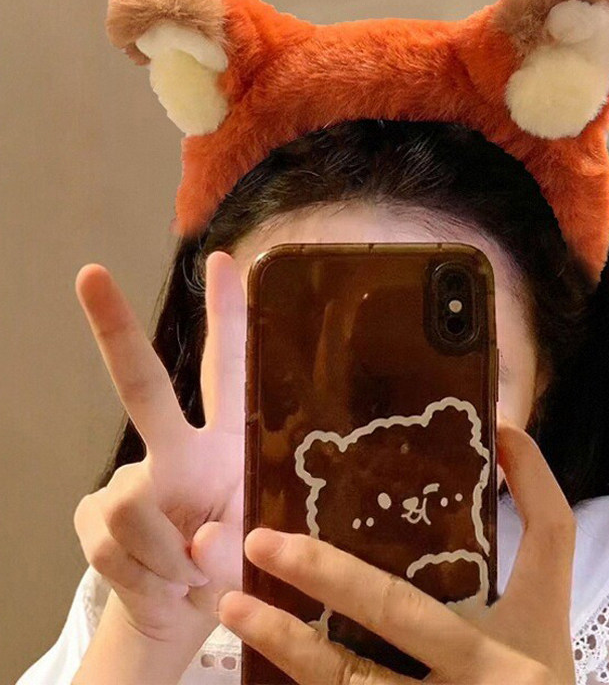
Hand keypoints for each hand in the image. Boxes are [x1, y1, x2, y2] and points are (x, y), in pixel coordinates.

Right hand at [72, 251, 246, 645]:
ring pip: (129, 505)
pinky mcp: (91, 515)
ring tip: (185, 573)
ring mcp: (130, 479)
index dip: (227, 317)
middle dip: (116, 330)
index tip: (221, 262)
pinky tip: (157, 580)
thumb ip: (237, 551)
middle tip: (89, 275)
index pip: (229, 373)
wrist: (183, 610)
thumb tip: (200, 540)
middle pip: (142, 385)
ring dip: (161, 556)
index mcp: (227, 445)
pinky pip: (108, 546)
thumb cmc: (234, 567)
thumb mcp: (254, 559)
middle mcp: (176, 449)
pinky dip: (140, 577)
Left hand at [218, 421, 576, 683]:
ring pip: (350, 679)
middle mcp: (485, 677)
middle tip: (262, 539)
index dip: (525, 480)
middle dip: (324, 570)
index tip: (496, 429)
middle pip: (397, 610)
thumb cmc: (530, 681)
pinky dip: (301, 678)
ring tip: (234, 605)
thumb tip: (493, 454)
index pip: (542, 539)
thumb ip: (520, 551)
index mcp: (528, 634)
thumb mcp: (541, 627)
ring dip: (286, 641)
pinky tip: (262, 656)